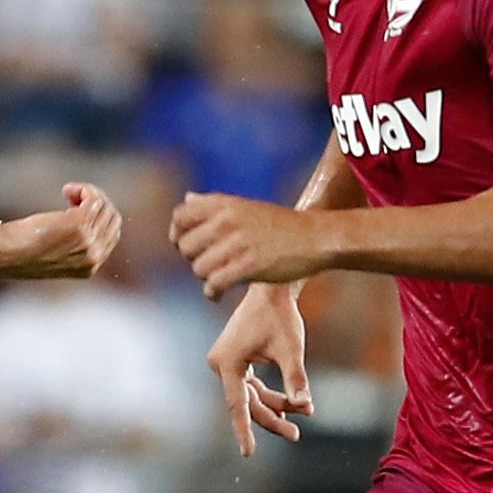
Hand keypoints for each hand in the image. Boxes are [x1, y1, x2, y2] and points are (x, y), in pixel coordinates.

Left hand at [0, 183, 122, 279]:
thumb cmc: (17, 253)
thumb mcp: (52, 254)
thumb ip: (73, 245)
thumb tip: (88, 216)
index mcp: (89, 268)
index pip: (111, 235)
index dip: (99, 217)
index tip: (77, 207)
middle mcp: (93, 257)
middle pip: (111, 219)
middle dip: (96, 203)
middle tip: (72, 197)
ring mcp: (87, 242)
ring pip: (103, 207)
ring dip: (88, 194)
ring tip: (67, 193)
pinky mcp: (77, 225)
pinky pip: (93, 199)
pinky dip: (84, 189)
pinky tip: (66, 190)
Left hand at [171, 192, 327, 298]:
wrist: (316, 238)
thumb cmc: (279, 224)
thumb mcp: (246, 206)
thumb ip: (214, 204)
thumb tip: (187, 198)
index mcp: (225, 204)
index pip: (180, 216)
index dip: (177, 233)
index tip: (183, 245)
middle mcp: (228, 221)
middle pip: (186, 247)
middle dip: (193, 260)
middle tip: (208, 265)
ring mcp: (238, 243)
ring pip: (199, 268)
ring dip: (205, 278)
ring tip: (218, 278)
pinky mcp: (249, 265)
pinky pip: (215, 284)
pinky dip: (212, 293)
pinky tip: (217, 294)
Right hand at [205, 283, 312, 454]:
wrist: (272, 288)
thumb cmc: (281, 317)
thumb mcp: (292, 351)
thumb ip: (296, 381)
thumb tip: (306, 407)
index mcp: (228, 364)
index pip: (237, 405)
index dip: (244, 431)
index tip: (248, 453)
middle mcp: (220, 364)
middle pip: (247, 402)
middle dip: (272, 418)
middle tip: (295, 435)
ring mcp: (225, 362)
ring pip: (250, 395)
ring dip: (275, 405)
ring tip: (303, 414)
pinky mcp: (234, 358)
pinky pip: (250, 384)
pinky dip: (270, 393)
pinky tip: (291, 402)